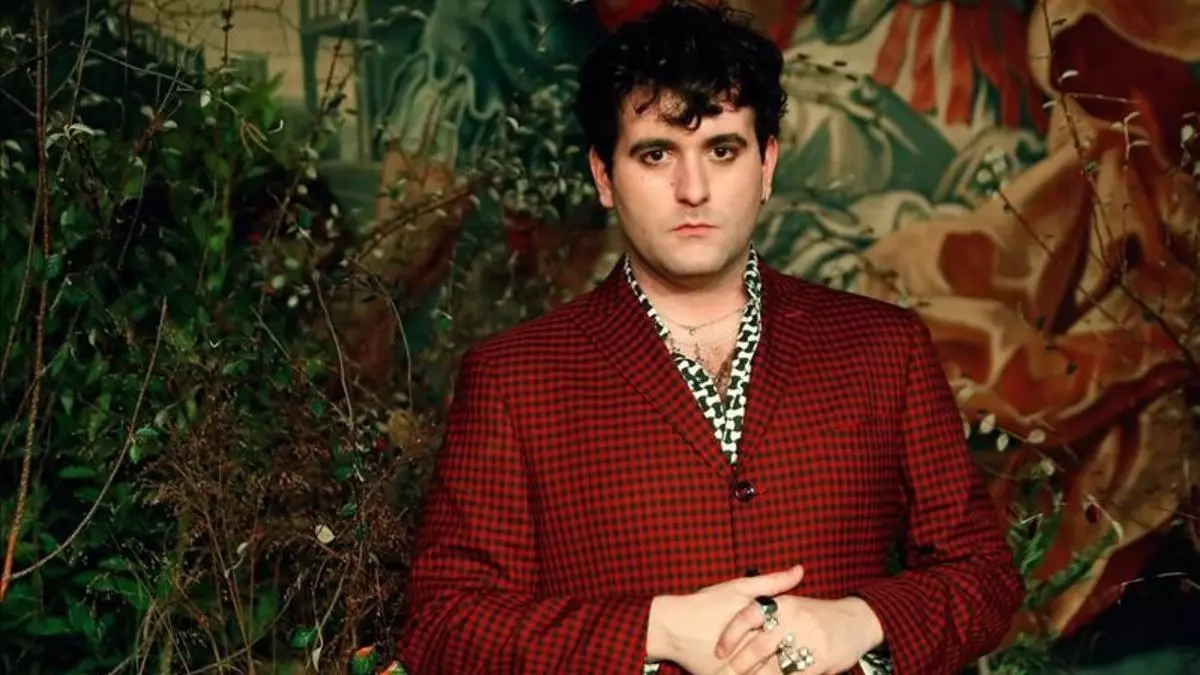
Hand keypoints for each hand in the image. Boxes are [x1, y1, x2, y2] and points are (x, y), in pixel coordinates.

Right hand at [646, 565, 805, 674]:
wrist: (669, 627)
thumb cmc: (704, 605)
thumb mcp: (737, 588)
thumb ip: (772, 582)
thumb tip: (801, 570)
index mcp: (757, 632)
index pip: (792, 644)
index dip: (807, 647)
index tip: (820, 646)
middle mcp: (748, 655)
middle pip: (783, 664)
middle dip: (798, 663)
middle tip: (812, 661)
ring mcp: (736, 673)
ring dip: (781, 673)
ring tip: (797, 670)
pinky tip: (767, 674)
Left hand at [713, 595, 882, 674]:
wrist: (857, 620)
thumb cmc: (818, 614)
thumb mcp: (793, 601)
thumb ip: (768, 600)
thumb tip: (736, 608)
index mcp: (783, 604)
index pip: (748, 616)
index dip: (731, 634)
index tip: (719, 651)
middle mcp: (794, 620)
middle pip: (758, 647)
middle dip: (740, 665)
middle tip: (726, 673)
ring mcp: (809, 641)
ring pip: (775, 667)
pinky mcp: (821, 661)